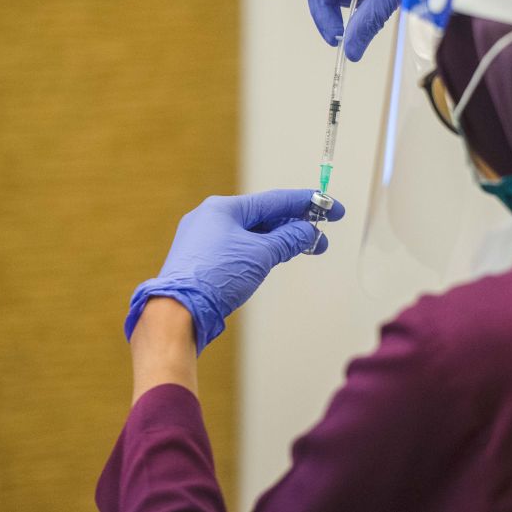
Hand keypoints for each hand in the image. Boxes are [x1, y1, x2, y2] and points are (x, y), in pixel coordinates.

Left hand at [124, 189, 345, 353]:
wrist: (178, 311)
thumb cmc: (216, 277)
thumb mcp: (261, 254)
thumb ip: (288, 239)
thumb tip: (308, 232)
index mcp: (223, 208)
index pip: (274, 201)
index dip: (307, 204)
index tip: (332, 209)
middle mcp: (210, 218)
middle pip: (262, 217)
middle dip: (295, 227)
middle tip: (322, 237)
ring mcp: (202, 240)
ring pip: (250, 234)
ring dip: (279, 241)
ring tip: (305, 248)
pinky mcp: (200, 261)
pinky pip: (238, 248)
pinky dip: (261, 251)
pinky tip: (276, 257)